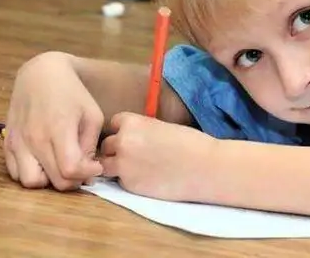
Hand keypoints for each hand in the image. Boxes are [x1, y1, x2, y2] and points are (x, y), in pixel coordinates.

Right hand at [4, 52, 103, 190]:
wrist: (41, 74)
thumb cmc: (72, 93)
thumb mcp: (92, 114)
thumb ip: (90, 144)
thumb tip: (88, 169)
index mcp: (59, 129)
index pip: (70, 169)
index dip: (87, 174)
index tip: (96, 167)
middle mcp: (35, 139)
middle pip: (54, 181)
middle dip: (73, 180)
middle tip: (82, 168)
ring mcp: (18, 142)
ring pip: (31, 183)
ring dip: (49, 181)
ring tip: (61, 166)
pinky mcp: (8, 143)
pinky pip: (16, 174)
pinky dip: (32, 174)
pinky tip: (45, 162)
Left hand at [99, 112, 216, 201]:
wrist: (204, 167)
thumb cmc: (190, 143)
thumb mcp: (162, 126)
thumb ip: (142, 130)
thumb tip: (133, 136)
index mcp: (132, 123)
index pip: (114, 123)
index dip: (122, 130)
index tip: (133, 136)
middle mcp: (122, 143)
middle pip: (106, 145)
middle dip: (116, 149)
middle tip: (135, 155)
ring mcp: (123, 166)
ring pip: (106, 165)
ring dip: (116, 166)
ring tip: (136, 168)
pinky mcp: (129, 186)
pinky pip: (120, 181)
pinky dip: (129, 180)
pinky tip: (147, 178)